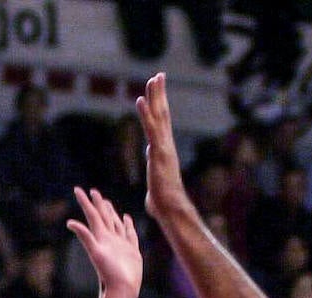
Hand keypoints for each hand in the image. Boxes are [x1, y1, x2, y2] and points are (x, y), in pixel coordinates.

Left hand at [66, 187, 142, 297]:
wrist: (121, 292)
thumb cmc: (109, 275)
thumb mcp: (95, 253)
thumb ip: (85, 236)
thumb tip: (69, 223)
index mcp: (101, 237)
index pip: (92, 215)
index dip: (85, 202)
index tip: (77, 189)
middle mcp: (109, 239)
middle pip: (103, 217)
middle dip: (98, 204)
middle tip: (93, 191)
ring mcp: (120, 244)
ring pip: (115, 224)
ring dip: (111, 213)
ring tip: (108, 203)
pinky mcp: (131, 251)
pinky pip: (129, 233)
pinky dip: (127, 225)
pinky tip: (126, 219)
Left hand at [136, 73, 188, 225]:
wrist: (170, 209)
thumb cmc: (163, 204)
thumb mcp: (156, 188)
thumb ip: (154, 181)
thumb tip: (153, 184)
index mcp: (164, 151)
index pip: (161, 124)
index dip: (159, 107)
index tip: (158, 92)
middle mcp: (165, 145)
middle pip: (163, 114)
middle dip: (160, 94)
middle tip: (159, 75)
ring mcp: (163, 147)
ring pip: (159, 117)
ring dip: (155, 97)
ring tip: (153, 79)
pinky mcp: (158, 152)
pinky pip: (151, 129)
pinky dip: (146, 113)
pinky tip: (141, 100)